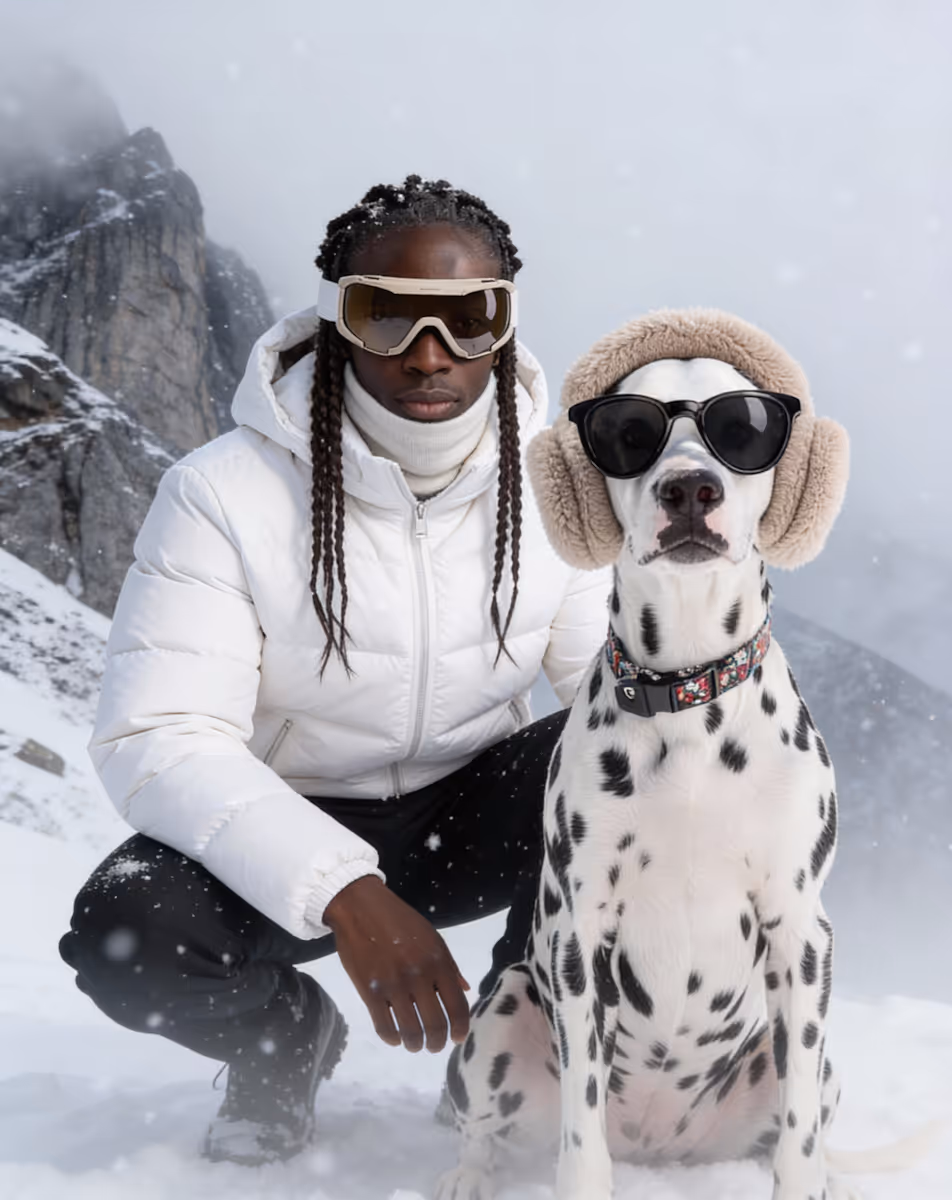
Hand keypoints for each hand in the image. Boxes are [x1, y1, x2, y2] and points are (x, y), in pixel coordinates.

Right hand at [324, 875, 470, 1052]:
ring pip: (410, 1031)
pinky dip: (392, 1039)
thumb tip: (464, 991)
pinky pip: (384, 1027)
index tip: (457, 1038)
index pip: (457, 1005)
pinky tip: (395, 1037)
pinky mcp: (369, 992)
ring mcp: (393, 985)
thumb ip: (449, 966)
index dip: (460, 1028)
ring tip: (415, 1045)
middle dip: (437, 1043)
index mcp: (438, 961)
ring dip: (415, 1045)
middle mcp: (419, 975)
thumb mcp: (432, 937)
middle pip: (435, 1024)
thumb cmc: (399, 920)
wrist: (361, 907)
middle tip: (434, 1046)